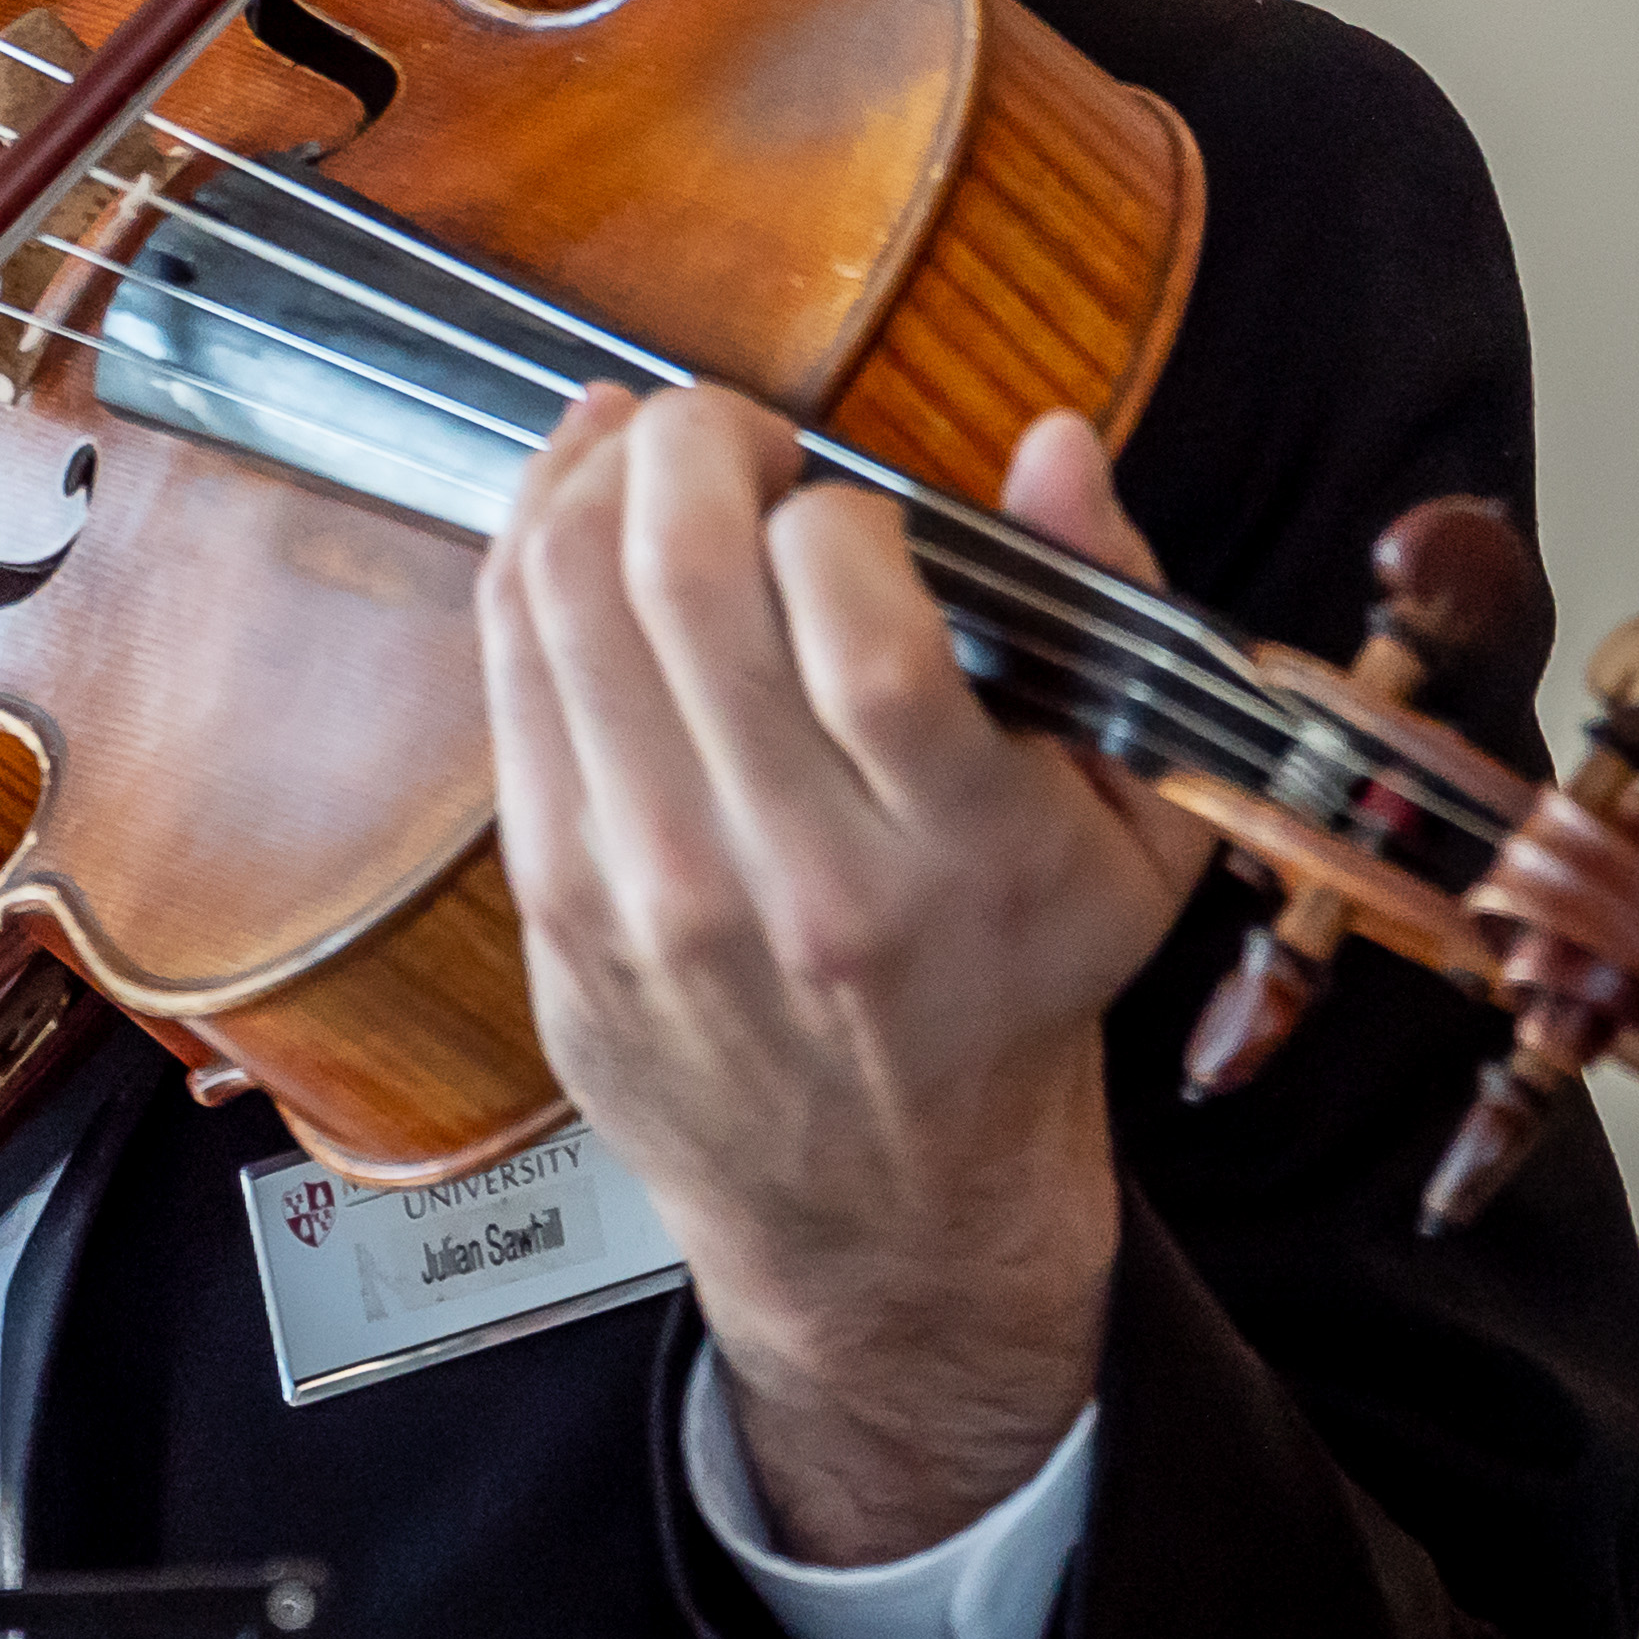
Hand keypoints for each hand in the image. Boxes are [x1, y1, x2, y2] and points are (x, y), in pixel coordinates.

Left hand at [478, 386, 1211, 1560]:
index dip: (839, 513)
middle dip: (694, 445)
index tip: (853, 504)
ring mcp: (651, 893)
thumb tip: (1056, 444)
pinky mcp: (551, 899)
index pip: (860, 626)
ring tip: (646, 444)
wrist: (885, 1213)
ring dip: (594, 480)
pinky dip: (527, 559)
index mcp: (958, 861)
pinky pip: (507, 677)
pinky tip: (573, 509)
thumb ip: (1106, 616)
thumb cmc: (1009, 992)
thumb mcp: (1132, 831)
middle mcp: (792, 881)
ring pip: (565, 610)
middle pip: (680, 588)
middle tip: (729, 424)